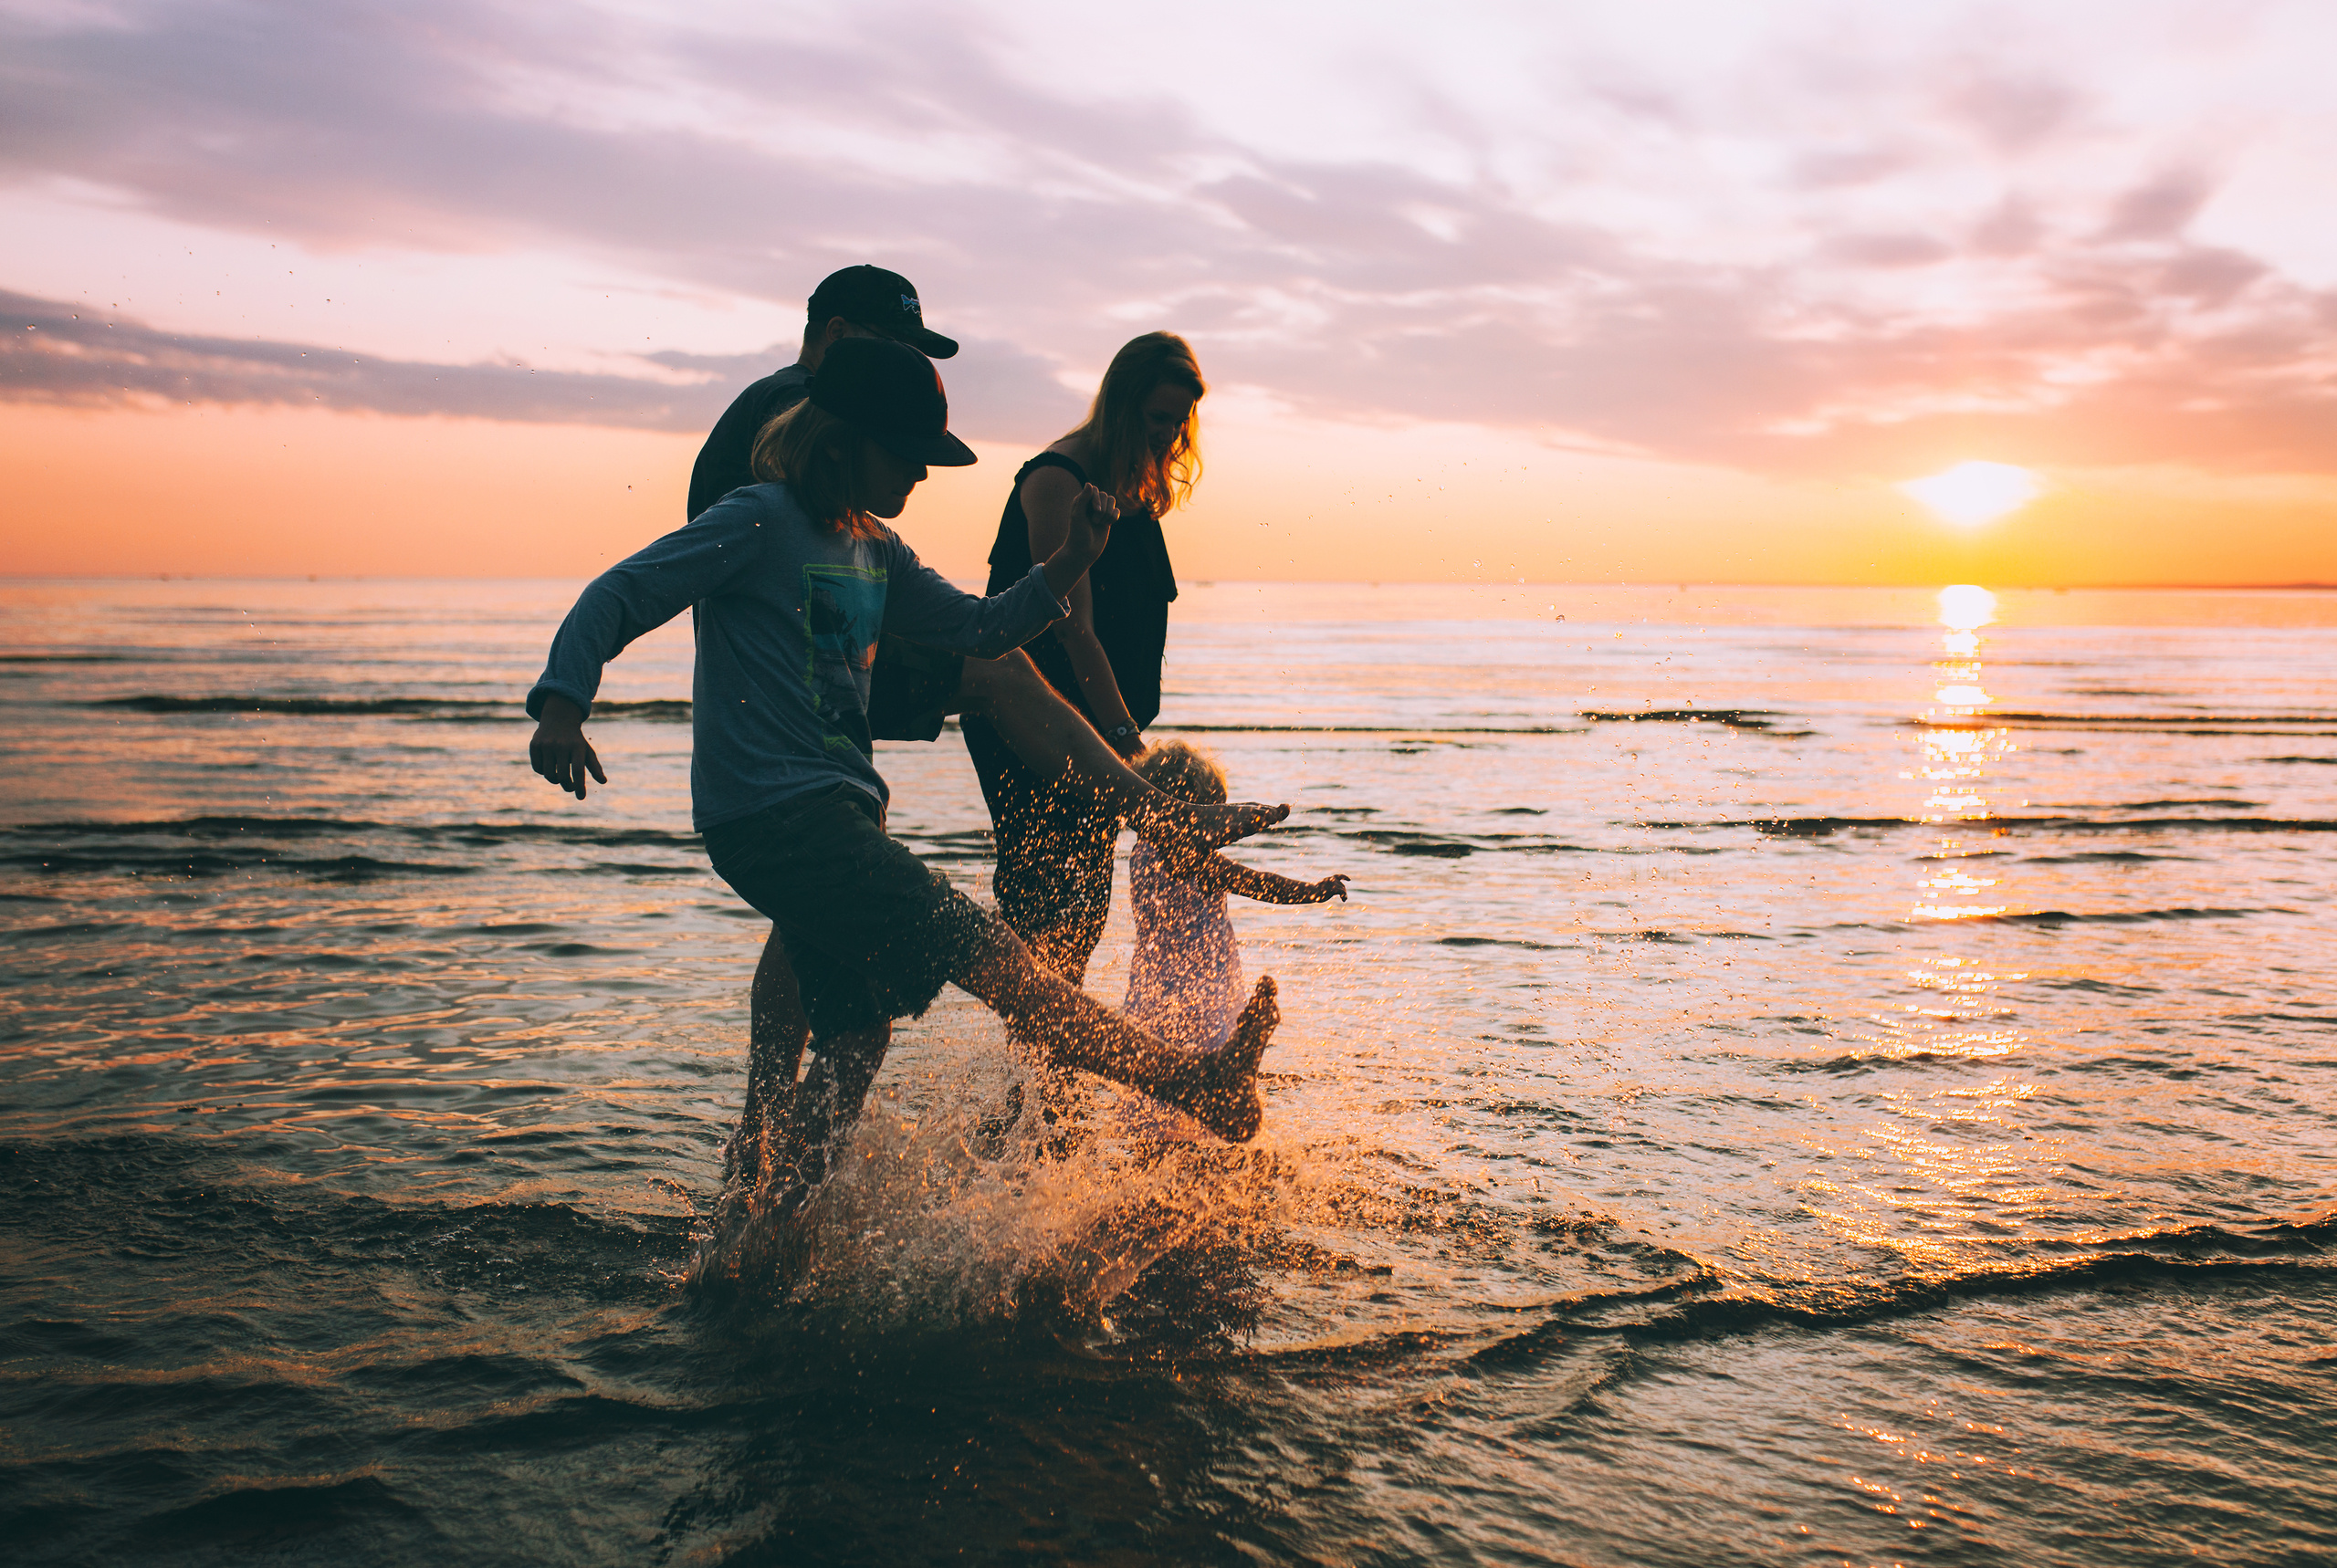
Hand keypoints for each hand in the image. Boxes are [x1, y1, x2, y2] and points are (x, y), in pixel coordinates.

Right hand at [529, 695, 606, 798]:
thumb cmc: (575, 740)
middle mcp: (561, 745)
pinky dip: (544, 772)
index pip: (578, 770)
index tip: (581, 797)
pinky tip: (549, 768)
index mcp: (577, 746)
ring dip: (555, 781)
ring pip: (549, 775)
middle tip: (571, 788)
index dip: (579, 786)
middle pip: (563, 776)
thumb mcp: (586, 750)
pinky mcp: (535, 745)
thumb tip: (603, 782)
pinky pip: (538, 769)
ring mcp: (546, 745)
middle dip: (568, 786)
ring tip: (560, 778)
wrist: (558, 718)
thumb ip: (595, 766)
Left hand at [1041, 482, 1120, 596]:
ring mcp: (1100, 511)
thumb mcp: (1078, 516)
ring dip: (1108, 513)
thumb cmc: (1077, 534)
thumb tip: (1089, 483)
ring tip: (1099, 524)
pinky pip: (1117, 511)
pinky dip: (1114, 517)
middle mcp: (1091, 504)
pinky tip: (1108, 525)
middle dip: (1103, 509)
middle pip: (1105, 495)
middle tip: (1094, 521)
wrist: (1083, 551)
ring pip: (1112, 501)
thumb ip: (1083, 499)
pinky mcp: (1107, 519)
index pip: (1094, 490)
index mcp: (1081, 501)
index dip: (1097, 499)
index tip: (1096, 510)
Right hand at [1313, 874, 1350, 902]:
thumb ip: (1325, 888)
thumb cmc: (1313, 891)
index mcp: (1328, 879)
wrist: (1311, 892)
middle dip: (1343, 891)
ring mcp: (1333, 884)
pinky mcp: (1334, 889)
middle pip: (1342, 885)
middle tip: (1344, 898)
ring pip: (1343, 889)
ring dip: (1344, 894)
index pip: (1338, 876)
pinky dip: (1344, 895)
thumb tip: (1327, 892)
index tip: (1349, 880)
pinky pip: (1342, 892)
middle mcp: (1332, 880)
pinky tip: (1344, 900)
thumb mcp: (1320, 888)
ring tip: (1344, 900)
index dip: (1344, 877)